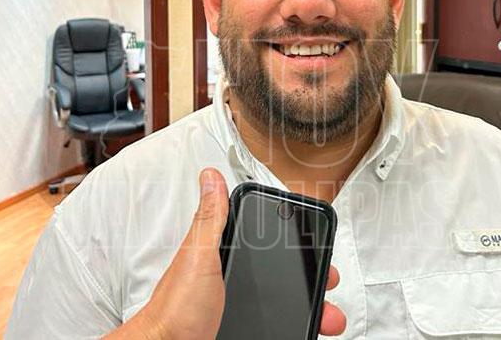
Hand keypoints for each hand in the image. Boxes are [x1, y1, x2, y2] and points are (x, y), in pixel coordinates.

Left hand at [106, 168, 345, 338]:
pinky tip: (304, 330)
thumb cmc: (174, 312)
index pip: (264, 239)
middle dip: (309, 280)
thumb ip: (210, 220)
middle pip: (281, 274)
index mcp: (222, 255)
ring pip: (283, 303)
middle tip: (327, 285)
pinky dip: (292, 327)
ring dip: (309, 309)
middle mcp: (230, 280)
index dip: (293, 240)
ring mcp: (235, 307)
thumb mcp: (198, 258)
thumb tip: (211, 177)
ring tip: (326, 318)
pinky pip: (274, 326)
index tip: (316, 243)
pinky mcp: (239, 328)